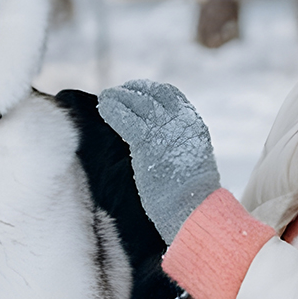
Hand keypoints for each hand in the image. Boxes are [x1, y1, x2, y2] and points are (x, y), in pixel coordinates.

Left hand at [97, 79, 221, 242]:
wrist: (194, 208)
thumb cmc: (192, 194)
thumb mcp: (192, 159)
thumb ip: (178, 144)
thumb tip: (163, 143)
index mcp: (193, 123)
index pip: (169, 94)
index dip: (149, 89)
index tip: (134, 89)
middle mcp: (180, 121)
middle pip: (151, 95)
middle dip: (131, 91)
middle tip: (114, 94)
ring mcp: (164, 131)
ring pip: (137, 103)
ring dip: (118, 97)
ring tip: (104, 98)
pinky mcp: (146, 144)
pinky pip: (126, 120)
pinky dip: (113, 111)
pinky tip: (104, 109)